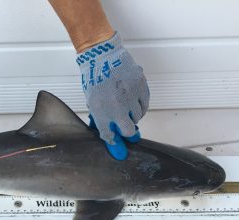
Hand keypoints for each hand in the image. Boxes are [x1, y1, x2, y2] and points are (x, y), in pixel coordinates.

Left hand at [77, 32, 148, 159]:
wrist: (103, 56)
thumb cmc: (95, 79)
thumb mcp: (93, 102)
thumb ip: (101, 119)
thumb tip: (111, 135)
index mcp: (100, 111)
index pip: (109, 135)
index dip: (114, 140)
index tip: (117, 143)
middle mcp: (116, 106)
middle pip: (128, 130)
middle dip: (127, 130)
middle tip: (125, 124)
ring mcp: (130, 96)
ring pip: (138, 116)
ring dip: (133, 115)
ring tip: (126, 105)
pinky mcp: (140, 86)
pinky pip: (145, 104)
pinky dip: (140, 104)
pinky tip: (133, 99)